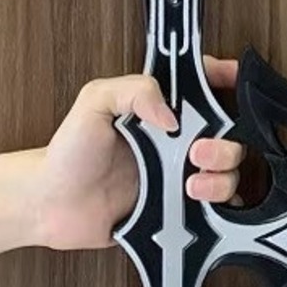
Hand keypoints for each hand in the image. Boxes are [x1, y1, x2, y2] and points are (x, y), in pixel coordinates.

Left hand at [30, 57, 244, 251]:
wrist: (51, 205)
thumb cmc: (67, 152)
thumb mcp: (94, 102)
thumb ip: (134, 89)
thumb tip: (171, 113)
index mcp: (156, 109)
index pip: (202, 85)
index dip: (223, 78)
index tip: (234, 79)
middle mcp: (173, 140)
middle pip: (226, 132)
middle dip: (225, 140)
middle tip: (198, 151)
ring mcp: (176, 175)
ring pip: (227, 171)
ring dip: (221, 175)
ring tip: (192, 183)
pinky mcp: (176, 209)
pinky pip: (214, 209)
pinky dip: (218, 206)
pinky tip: (196, 204)